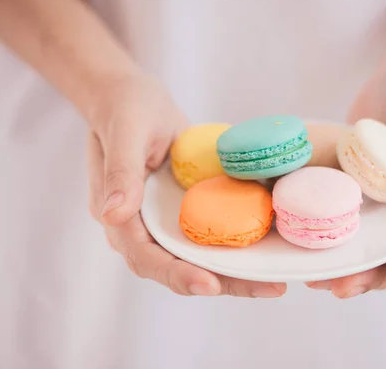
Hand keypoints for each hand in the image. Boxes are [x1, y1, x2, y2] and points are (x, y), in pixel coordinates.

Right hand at [86, 75, 285, 297]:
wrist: (133, 96)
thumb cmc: (126, 106)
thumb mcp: (125, 132)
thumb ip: (120, 173)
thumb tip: (112, 216)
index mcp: (118, 215)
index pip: (144, 256)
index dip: (176, 274)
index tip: (209, 284)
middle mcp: (140, 227)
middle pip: (177, 267)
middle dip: (220, 283)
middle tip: (267, 289)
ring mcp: (164, 221)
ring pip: (196, 258)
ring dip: (233, 274)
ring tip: (274, 283)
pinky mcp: (184, 211)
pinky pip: (208, 236)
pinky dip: (235, 247)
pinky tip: (267, 251)